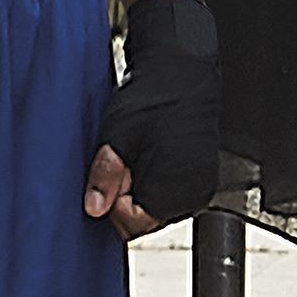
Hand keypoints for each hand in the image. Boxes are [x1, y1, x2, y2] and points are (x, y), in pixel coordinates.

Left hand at [93, 0, 220, 235]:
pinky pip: (171, 196)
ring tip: (140, 155)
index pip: (132, 223)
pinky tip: (153, 156)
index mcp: (175, 186)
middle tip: (125, 161)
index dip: (112, 202)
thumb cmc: (154, 98)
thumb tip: (94, 209)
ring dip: (141, 189)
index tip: (111, 174)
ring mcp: (201, 186)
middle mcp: (194, 192)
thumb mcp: (116, 136)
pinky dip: (156, 182)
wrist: (182, 72)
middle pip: (145, 219)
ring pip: (156, 209)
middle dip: (127, 196)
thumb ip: (105, 177)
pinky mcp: (202, 179)